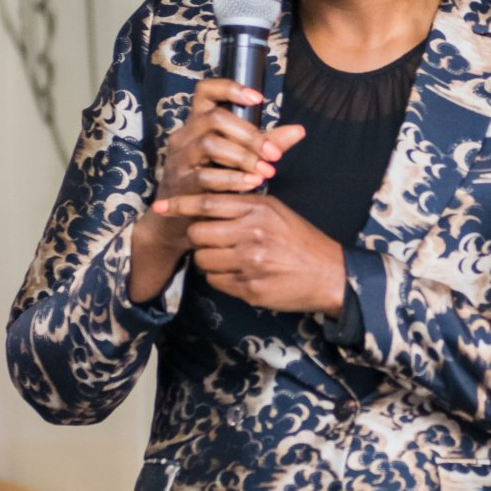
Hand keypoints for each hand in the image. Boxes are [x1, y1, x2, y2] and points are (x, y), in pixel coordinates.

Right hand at [128, 80, 303, 302]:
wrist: (181, 221)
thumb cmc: (212, 183)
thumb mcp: (239, 158)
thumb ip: (266, 143)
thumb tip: (298, 130)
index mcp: (197, 123)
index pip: (205, 91)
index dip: (229, 88)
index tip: (258, 98)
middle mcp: (184, 135)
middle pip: (214, 119)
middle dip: (249, 135)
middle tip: (274, 154)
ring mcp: (178, 159)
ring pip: (209, 144)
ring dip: (243, 157)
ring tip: (266, 171)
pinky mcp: (179, 183)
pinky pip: (205, 176)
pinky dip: (233, 179)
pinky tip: (252, 183)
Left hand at [151, 192, 345, 316]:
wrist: (329, 274)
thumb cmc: (300, 240)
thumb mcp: (276, 211)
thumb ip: (243, 204)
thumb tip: (206, 201)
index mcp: (258, 208)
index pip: (207, 202)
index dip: (180, 204)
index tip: (160, 206)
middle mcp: (251, 233)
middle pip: (198, 233)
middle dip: (199, 238)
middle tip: (213, 239)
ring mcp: (249, 263)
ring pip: (203, 259)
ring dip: (210, 260)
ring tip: (230, 258)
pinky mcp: (249, 288)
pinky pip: (216, 281)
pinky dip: (222, 278)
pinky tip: (241, 274)